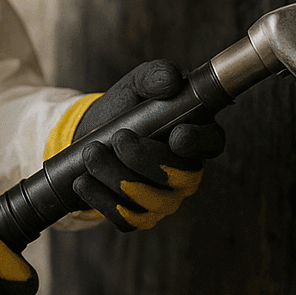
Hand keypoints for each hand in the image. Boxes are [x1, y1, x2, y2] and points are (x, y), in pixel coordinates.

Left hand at [70, 59, 225, 230]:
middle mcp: (186, 173)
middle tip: (119, 137)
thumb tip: (170, 82)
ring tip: (91, 153)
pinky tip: (82, 181)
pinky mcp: (139, 217)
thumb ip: (156, 75)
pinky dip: (102, 199)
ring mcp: (165, 199)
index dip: (198, 142)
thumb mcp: (137, 84)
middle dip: (146, 159)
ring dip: (117, 177)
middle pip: (181, 177)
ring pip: (151, 200)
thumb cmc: (124, 108)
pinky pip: (127, 219)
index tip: (176, 135)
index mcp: (195, 136)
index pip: (212, 143)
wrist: (90, 134)